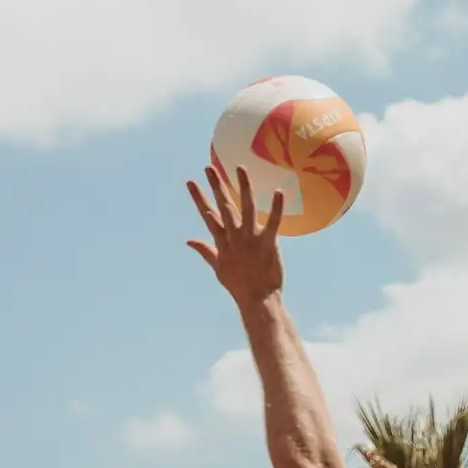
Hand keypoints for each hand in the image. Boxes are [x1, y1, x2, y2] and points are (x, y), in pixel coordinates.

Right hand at [187, 166, 283, 309]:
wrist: (257, 300)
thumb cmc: (239, 285)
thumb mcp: (218, 267)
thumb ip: (205, 250)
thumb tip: (189, 240)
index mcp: (222, 241)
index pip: (207, 215)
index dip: (199, 198)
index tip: (191, 181)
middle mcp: (234, 237)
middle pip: (223, 206)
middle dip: (216, 186)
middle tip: (209, 167)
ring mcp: (250, 239)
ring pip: (246, 208)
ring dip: (243, 187)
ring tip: (240, 168)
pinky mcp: (268, 244)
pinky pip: (273, 222)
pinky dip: (276, 207)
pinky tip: (278, 192)